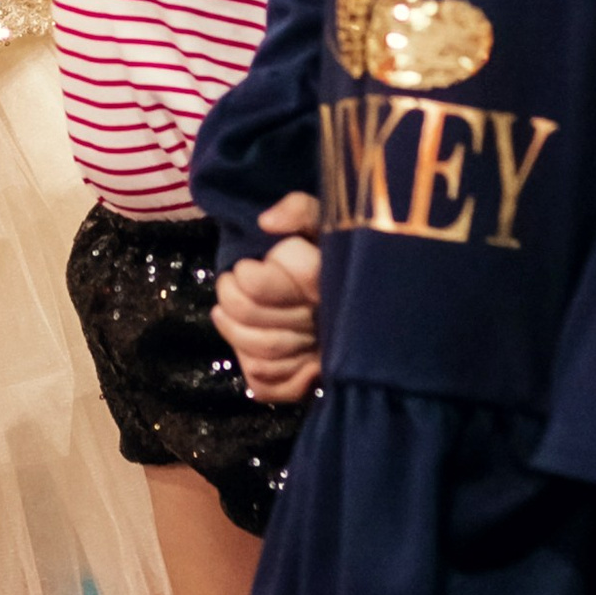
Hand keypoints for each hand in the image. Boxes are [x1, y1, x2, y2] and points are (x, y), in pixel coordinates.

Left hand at [212, 203, 323, 403]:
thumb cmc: (335, 249)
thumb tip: (267, 223)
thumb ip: (298, 209)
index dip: (245, 274)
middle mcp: (325, 321)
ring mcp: (320, 355)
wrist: (372, 289)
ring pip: (258, 353)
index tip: (247, 265)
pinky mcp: (311, 381)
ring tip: (224, 309)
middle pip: (251, 318)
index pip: (258, 285)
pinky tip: (244, 348)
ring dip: (231, 329)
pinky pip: (269, 385)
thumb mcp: (324, 216)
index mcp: (324, 279)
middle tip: (228, 282)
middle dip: (229, 296)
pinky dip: (251, 369)